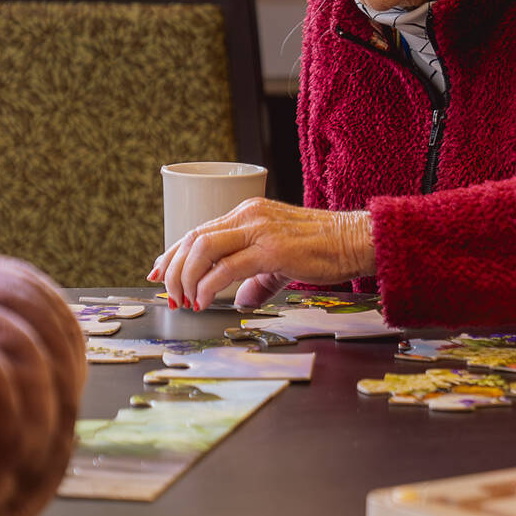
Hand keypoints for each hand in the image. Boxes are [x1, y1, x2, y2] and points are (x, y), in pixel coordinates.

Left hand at [147, 199, 375, 309]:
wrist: (357, 240)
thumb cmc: (325, 250)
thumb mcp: (282, 263)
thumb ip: (258, 281)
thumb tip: (242, 302)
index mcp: (248, 213)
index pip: (198, 230)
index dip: (172, 253)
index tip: (158, 273)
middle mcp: (249, 215)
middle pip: (192, 238)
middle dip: (172, 269)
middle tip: (169, 296)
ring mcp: (260, 229)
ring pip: (202, 248)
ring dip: (186, 278)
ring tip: (186, 301)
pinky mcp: (272, 249)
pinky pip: (227, 268)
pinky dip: (208, 286)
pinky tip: (204, 301)